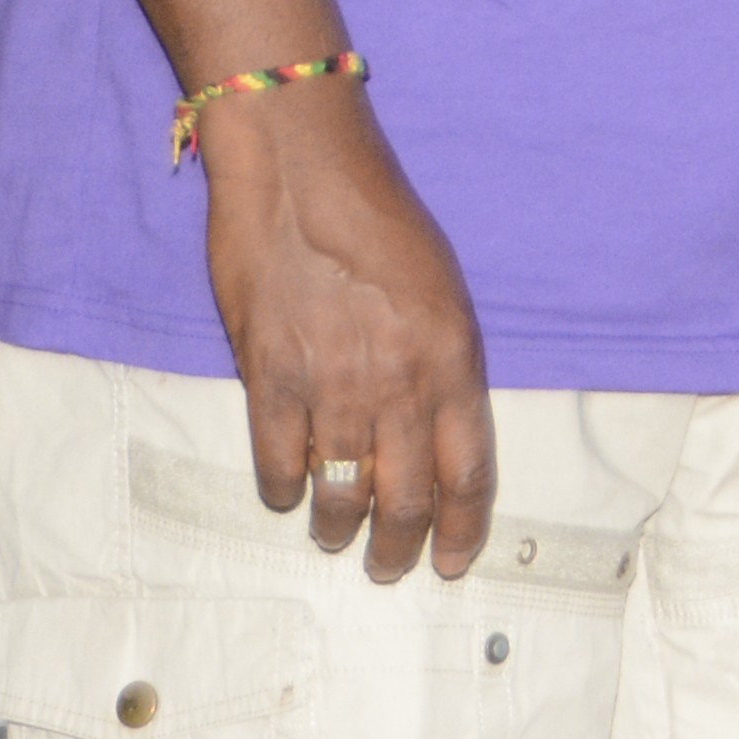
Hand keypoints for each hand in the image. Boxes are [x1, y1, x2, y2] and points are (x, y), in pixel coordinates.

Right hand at [199, 79, 494, 580]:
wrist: (303, 170)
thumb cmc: (380, 217)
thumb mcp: (442, 289)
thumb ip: (441, 366)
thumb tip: (432, 434)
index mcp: (454, 359)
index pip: (470, 473)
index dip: (463, 529)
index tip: (454, 562)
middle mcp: (400, 383)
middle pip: (406, 500)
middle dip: (399, 548)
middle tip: (390, 568)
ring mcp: (332, 385)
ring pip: (340, 493)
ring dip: (339, 529)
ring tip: (336, 539)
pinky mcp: (268, 378)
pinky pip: (277, 463)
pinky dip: (283, 489)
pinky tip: (288, 492)